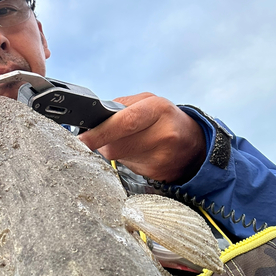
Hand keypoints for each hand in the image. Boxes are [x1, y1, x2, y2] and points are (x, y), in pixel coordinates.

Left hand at [79, 92, 205, 182]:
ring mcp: (159, 158)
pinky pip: (126, 167)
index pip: (124, 122)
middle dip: (101, 141)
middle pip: (116, 146)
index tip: (82, 139)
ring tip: (127, 140)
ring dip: (113, 149)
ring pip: (117, 158)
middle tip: (99, 136)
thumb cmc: (166, 119)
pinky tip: (136, 152)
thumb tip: (94, 119)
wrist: (193, 145)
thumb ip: (121, 106)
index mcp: (158, 110)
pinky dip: (124, 159)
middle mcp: (162, 134)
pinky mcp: (155, 174)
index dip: (100, 132)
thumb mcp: (149, 102)